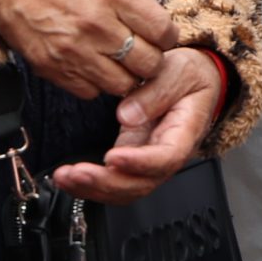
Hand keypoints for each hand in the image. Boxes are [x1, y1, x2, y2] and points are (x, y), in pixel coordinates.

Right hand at [0, 0, 178, 100]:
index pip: (164, 33)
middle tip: (139, 49)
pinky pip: (91, 92)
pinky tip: (90, 63)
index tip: (158, 34)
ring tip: (115, 59)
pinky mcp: (53, 69)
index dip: (166, 36)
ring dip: (124, 75)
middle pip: (149, 64)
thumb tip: (155, 13)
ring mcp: (75, 50)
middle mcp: (98, 24)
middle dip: (150, 59)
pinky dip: (95, 83)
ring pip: (123, 85)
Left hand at [52, 47, 225, 204]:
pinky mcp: (131, 156)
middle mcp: (166, 154)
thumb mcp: (180, 71)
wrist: (196, 80)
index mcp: (184, 134)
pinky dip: (90, 185)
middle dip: (106, 183)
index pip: (165, 158)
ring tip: (65, 177)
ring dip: (93, 189)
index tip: (112, 157)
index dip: (138, 163)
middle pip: (141, 184)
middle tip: (78, 173)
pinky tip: (69, 179)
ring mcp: (147, 160)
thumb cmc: (191, 76)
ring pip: (124, 189)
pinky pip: (113, 180)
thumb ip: (157, 91)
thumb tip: (127, 114)